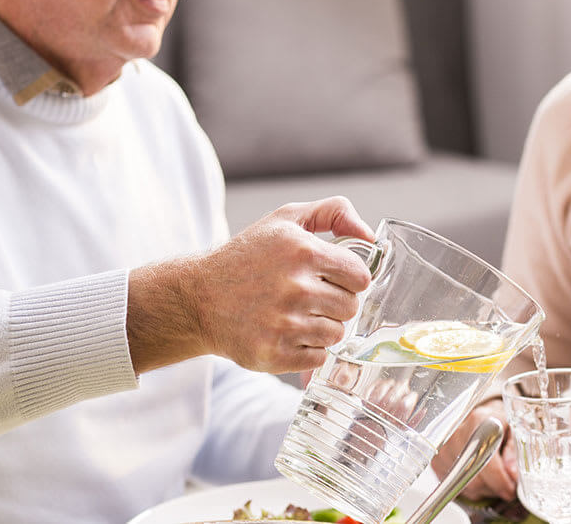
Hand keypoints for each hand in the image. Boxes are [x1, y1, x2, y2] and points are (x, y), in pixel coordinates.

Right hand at [128, 196, 374, 373]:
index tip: (332, 278)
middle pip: (350, 308)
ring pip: (336, 334)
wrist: (198, 298)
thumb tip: (371, 237)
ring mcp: (284, 325)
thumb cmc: (247, 257)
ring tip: (295, 315)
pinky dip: (307, 350)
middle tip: (309, 297)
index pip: (360, 277)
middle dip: (335, 303)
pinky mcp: (274, 354)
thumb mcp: (286, 220)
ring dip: (322, 327)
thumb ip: (334, 213)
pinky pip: (317, 358)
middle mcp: (295, 288)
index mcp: (303, 252)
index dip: (349, 278)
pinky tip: (285, 334)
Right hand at [432, 399, 518, 500]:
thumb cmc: (498, 423)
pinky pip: (454, 486)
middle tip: (506, 485)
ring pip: (464, 485)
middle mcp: (457, 433)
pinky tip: (478, 476)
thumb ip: (513, 452)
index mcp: (478, 421)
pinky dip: (469, 488)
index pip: (485, 457)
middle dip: (494, 487)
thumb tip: (512, 474)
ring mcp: (444, 447)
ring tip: (492, 477)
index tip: (510, 489)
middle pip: (473, 475)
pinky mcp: (437, 461)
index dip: (499, 480)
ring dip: (483, 489)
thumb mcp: (514, 431)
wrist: (480, 417)